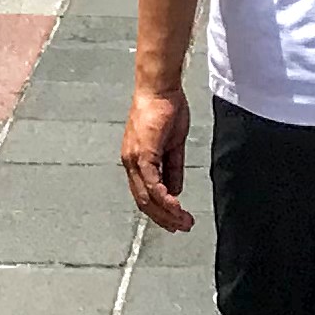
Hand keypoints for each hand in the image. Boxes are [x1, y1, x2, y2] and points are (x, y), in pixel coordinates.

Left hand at [122, 83, 191, 231]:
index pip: (144, 194)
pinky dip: (165, 198)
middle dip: (164, 218)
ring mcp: (134, 159)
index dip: (159, 211)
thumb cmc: (166, 108)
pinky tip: (177, 206)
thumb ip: (173, 168)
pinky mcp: (143, 154)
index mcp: (136, 160)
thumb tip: (174, 191)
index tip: (175, 221)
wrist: (160, 87)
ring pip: (147, 196)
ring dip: (166, 213)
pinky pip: (152, 183)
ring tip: (184, 222)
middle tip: (182, 227)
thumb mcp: (173, 144)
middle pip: (143, 201)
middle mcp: (130, 162)